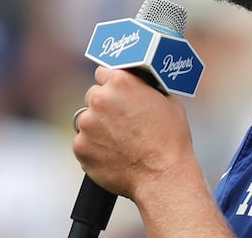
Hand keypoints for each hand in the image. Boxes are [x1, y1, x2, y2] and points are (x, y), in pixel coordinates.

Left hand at [72, 66, 195, 198]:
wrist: (162, 177)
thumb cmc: (171, 140)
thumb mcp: (168, 101)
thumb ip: (146, 89)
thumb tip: (140, 86)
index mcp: (121, 82)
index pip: (104, 73)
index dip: (112, 84)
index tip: (117, 94)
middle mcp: (100, 99)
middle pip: (94, 96)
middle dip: (104, 106)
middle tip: (121, 122)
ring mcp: (87, 123)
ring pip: (87, 120)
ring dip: (98, 128)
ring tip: (119, 142)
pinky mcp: (80, 147)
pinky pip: (83, 143)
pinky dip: (94, 148)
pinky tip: (113, 155)